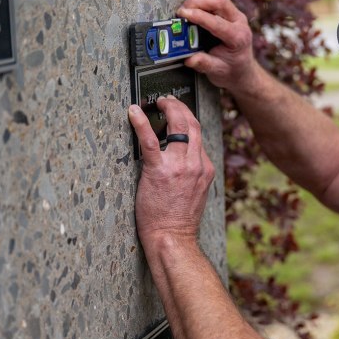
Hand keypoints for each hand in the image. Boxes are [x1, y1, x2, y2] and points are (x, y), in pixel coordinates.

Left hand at [128, 96, 214, 245]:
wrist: (173, 237)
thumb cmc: (179, 220)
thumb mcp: (196, 192)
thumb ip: (193, 172)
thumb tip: (182, 160)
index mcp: (205, 168)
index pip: (198, 135)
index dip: (188, 119)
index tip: (179, 112)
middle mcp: (195, 163)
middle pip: (192, 124)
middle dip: (180, 107)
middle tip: (168, 101)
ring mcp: (179, 166)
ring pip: (177, 126)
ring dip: (167, 108)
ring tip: (157, 103)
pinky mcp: (159, 171)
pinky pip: (149, 140)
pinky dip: (141, 122)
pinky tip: (133, 112)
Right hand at [178, 0, 264, 95]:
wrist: (242, 70)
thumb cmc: (231, 71)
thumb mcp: (217, 72)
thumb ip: (204, 64)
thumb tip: (190, 59)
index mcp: (238, 38)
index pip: (217, 22)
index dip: (198, 16)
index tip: (182, 15)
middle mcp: (239, 22)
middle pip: (219, 0)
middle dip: (197, 1)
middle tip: (182, 12)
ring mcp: (235, 13)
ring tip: (186, 9)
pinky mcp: (229, 9)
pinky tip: (194, 5)